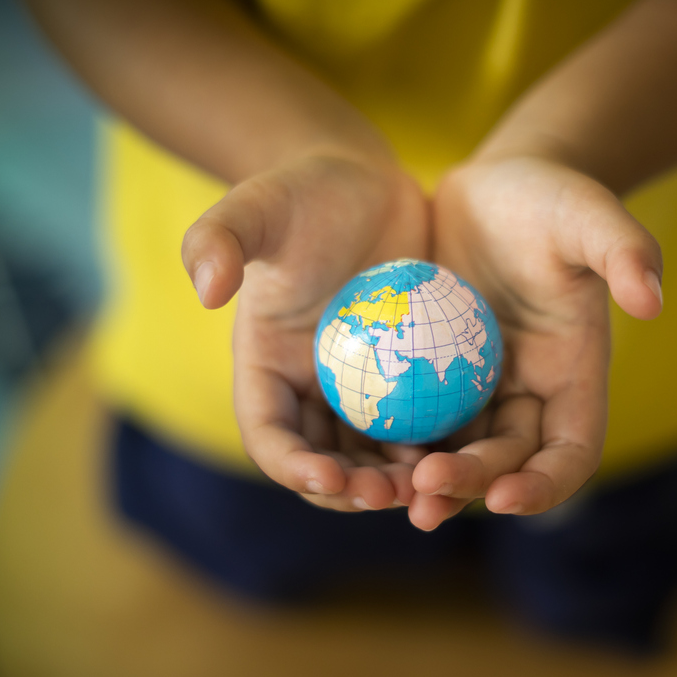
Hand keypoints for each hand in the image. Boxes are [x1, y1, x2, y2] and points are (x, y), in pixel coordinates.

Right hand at [182, 148, 430, 510]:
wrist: (364, 183)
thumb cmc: (304, 192)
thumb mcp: (258, 206)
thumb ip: (220, 237)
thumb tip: (205, 289)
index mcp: (266, 370)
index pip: (269, 438)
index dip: (292, 467)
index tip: (329, 477)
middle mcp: (309, 392)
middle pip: (324, 465)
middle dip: (351, 492)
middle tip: (391, 493)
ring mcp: (360, 390)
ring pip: (376, 457)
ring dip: (399, 482)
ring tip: (432, 484)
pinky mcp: (405, 380)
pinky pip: (423, 424)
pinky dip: (440, 445)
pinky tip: (471, 452)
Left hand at [408, 155, 663, 529]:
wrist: (496, 184)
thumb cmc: (550, 197)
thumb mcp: (587, 214)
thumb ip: (624, 249)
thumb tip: (652, 300)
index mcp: (574, 375)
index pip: (573, 452)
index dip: (547, 484)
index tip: (507, 498)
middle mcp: (530, 394)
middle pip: (508, 463)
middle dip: (474, 485)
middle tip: (427, 490)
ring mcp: (481, 389)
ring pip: (457, 453)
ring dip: (428, 480)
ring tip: (386, 493)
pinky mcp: (438, 374)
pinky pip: (415, 419)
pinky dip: (393, 441)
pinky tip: (354, 454)